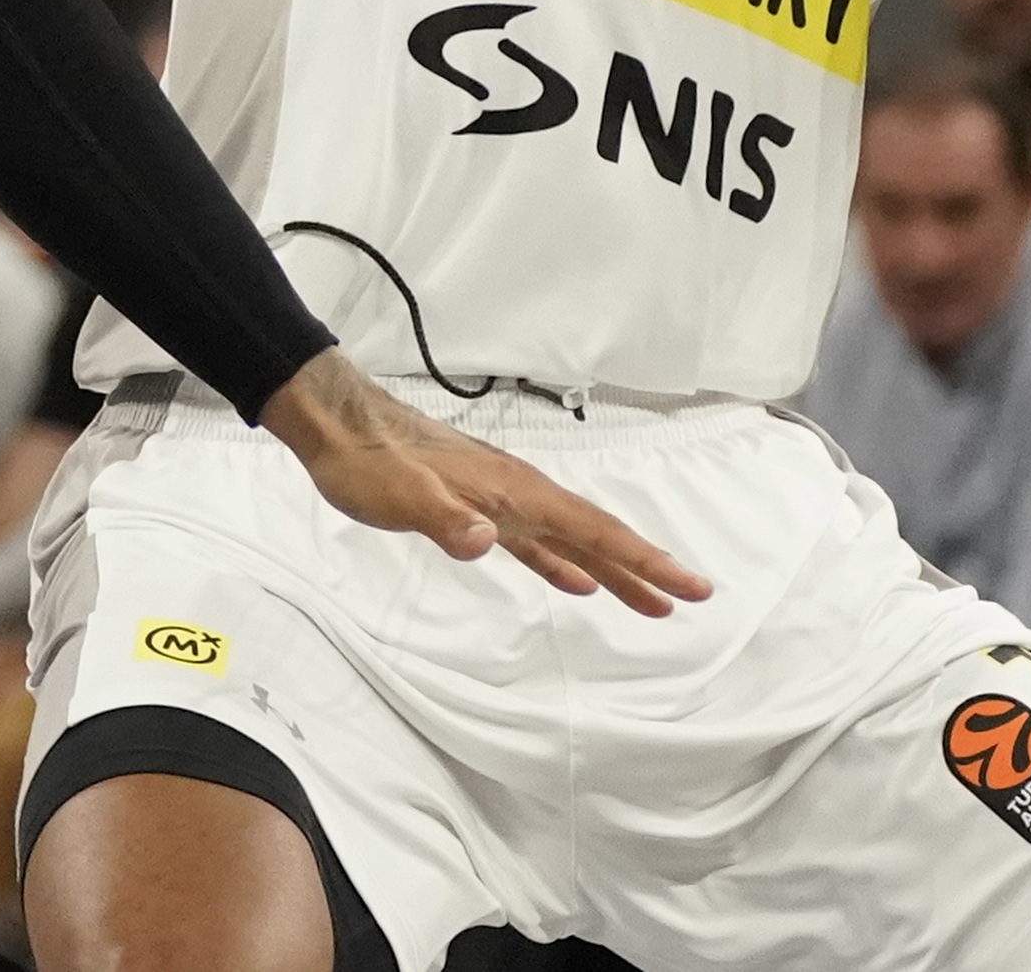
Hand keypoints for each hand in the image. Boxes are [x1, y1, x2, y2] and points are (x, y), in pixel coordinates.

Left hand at [255, 352, 712, 615]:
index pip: (591, 529)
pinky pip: (536, 543)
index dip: (642, 560)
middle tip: (691, 599)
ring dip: (613, 571)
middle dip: (644, 567)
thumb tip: (486, 540)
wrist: (339, 427)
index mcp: (513, 490)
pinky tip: (579, 583)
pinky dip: (563, 563)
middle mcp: (518, 493)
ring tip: (652, 604)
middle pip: (595, 535)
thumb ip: (445, 518)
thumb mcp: (402, 494)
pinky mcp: (478, 511)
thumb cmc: (369, 460)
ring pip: (572, 541)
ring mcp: (501, 502)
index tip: (687, 586)